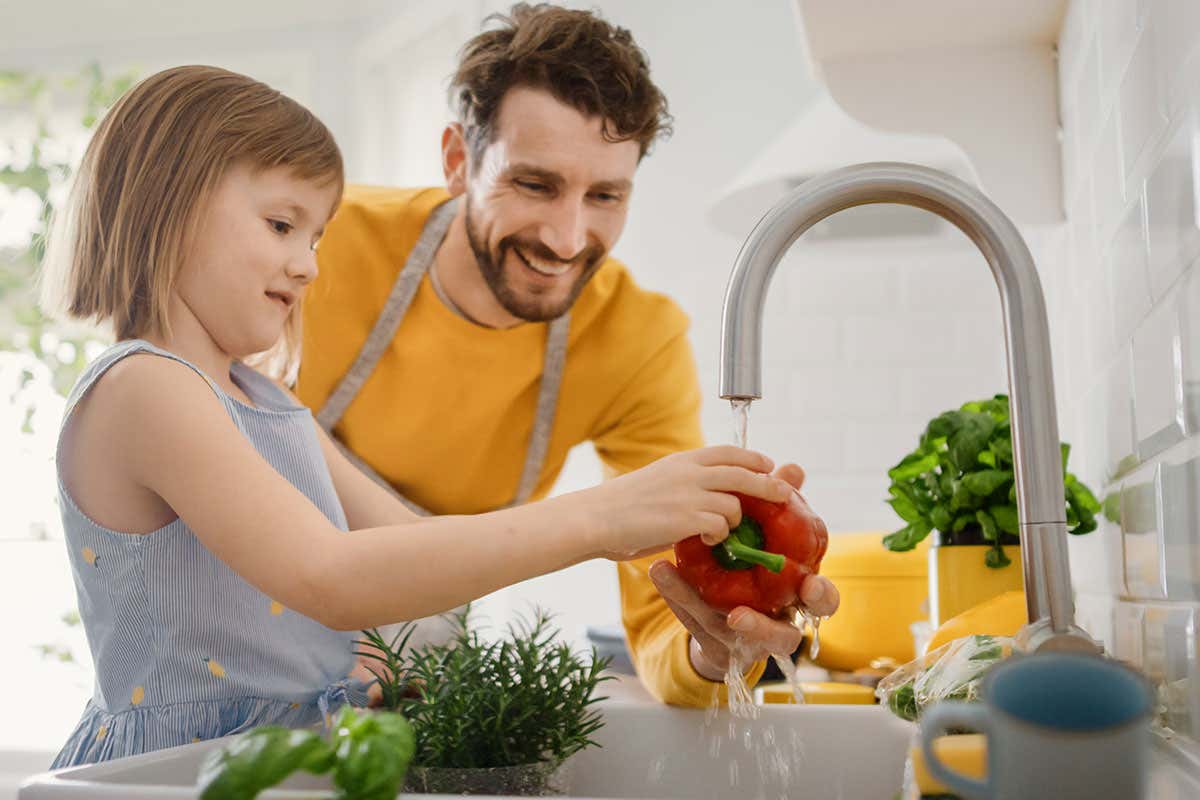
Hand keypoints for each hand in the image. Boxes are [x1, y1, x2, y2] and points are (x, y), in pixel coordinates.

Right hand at [582, 446, 794, 560]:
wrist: (595, 518)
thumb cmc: (622, 506)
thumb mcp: (657, 479)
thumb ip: (683, 480)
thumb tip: (707, 490)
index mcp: (682, 460)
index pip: (728, 451)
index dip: (752, 457)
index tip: (767, 464)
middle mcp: (689, 472)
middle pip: (743, 473)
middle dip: (769, 484)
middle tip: (785, 493)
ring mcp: (689, 494)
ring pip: (734, 504)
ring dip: (734, 520)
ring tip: (720, 532)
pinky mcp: (686, 519)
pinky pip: (720, 526)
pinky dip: (719, 536)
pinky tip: (707, 541)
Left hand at [648, 462, 840, 680]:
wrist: (730, 620)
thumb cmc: (760, 572)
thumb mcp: (770, 539)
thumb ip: (782, 508)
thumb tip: (792, 467)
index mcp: (797, 600)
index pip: (821, 602)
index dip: (822, 597)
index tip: (811, 585)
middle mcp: (777, 627)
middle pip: (782, 638)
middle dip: (766, 629)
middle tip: (740, 615)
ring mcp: (745, 642)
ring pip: (730, 638)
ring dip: (702, 610)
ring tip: (690, 591)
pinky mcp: (715, 646)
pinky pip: (695, 623)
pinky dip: (678, 595)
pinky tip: (660, 569)